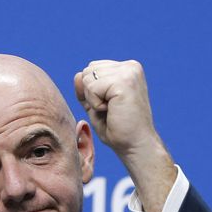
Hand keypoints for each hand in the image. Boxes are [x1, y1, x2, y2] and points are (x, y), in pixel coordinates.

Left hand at [74, 60, 175, 211]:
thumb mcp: (95, 105)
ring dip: (93, 100)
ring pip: (87, 78)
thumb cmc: (117, 129)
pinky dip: (95, 104)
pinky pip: (92, 88)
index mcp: (126, 69)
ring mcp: (128, 72)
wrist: (134, 144)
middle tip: (110, 109)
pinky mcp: (124, 81)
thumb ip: (86, 89)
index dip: (91, 91)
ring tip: (111, 110)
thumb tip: (77, 74)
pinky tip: (112, 111)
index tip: (109, 106)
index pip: (91, 69)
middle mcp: (130, 66)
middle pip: (87, 71)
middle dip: (90, 94)